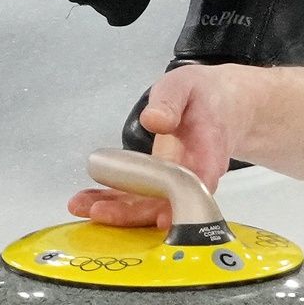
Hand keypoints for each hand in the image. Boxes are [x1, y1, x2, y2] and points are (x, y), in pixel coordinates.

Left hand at [67, 63, 257, 228]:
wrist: (220, 106)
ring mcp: (178, 183)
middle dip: (133, 213)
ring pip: (151, 206)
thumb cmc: (203, 97)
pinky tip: (90, 203)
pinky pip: (141, 198)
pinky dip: (116, 203)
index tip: (160, 218)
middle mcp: (195, 175)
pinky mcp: (163, 184)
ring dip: (118, 212)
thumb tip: (155, 119)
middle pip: (168, 203)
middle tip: (100, 212)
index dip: (180, 204)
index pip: (198, 183)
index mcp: (208, 150)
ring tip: (83, 208)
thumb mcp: (185, 86)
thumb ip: (170, 101)